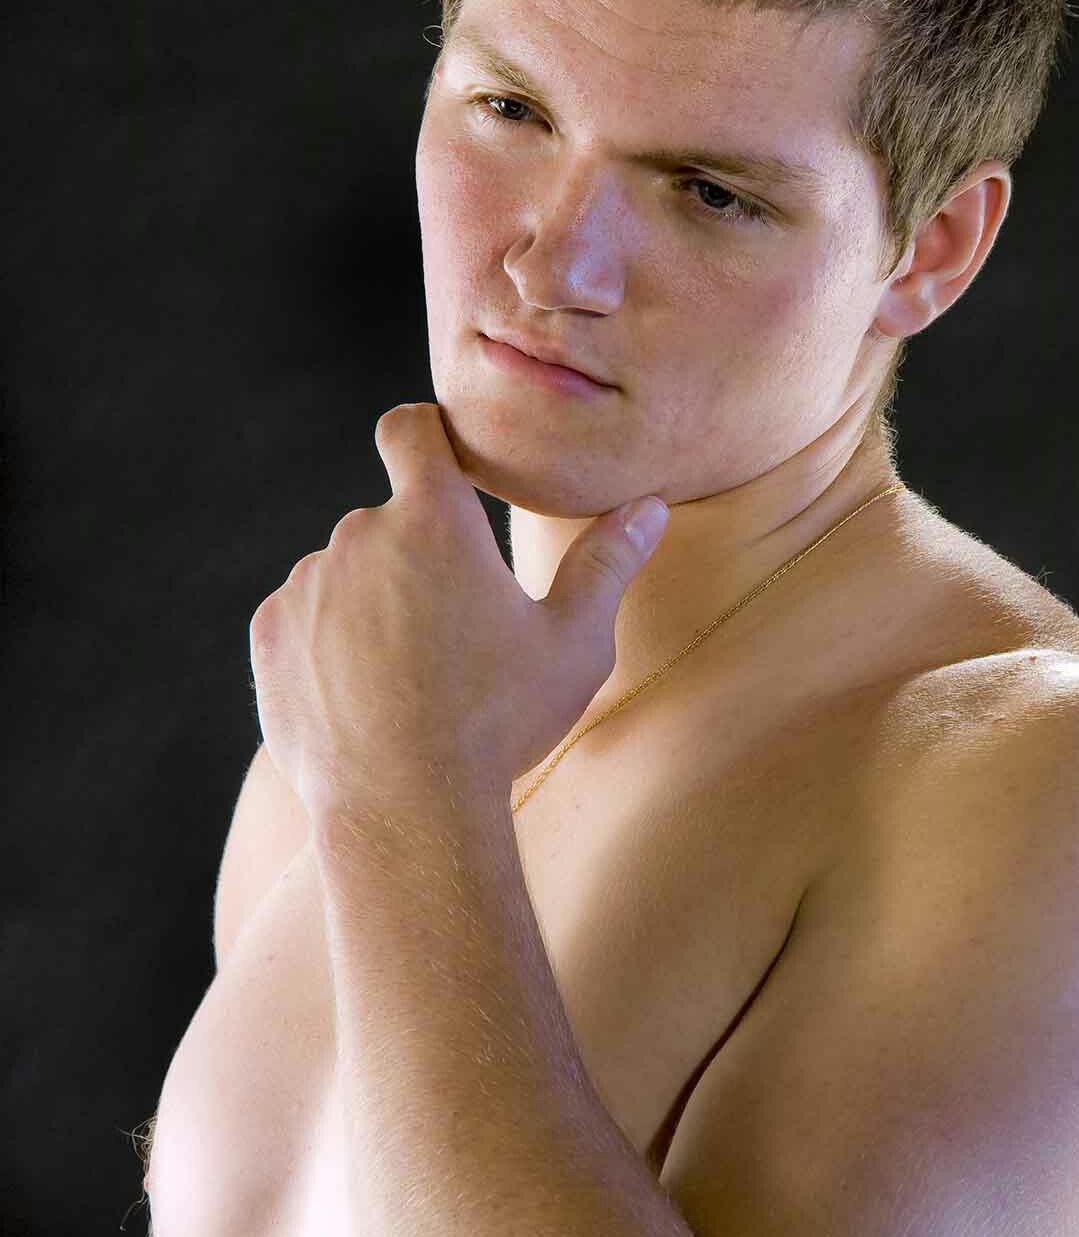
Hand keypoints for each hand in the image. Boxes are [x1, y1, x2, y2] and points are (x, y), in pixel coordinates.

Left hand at [248, 403, 667, 833]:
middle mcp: (359, 535)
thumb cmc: (499, 722)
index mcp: (433, 520)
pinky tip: (366, 696)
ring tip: (410, 675)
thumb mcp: (573, 644)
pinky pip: (303, 617)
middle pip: (386, 517)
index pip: (409, 428)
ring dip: (371, 600)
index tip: (445, 463)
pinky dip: (328, 642)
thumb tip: (650, 508)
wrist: (405, 808)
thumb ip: (606, 564)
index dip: (426, 434)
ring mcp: (308, 585)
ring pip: (345, 571)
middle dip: (415, 554)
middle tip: (454, 627)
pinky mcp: (270, 635)